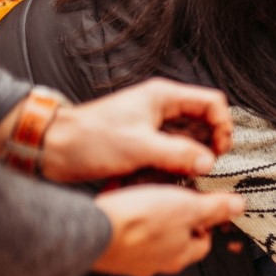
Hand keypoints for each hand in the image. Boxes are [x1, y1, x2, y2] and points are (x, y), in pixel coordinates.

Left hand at [42, 78, 233, 182]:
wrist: (52, 148)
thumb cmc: (88, 139)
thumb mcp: (140, 147)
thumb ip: (179, 153)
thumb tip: (209, 162)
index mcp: (164, 97)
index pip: (213, 103)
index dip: (222, 126)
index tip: (219, 150)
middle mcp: (162, 108)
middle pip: (204, 125)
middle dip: (204, 149)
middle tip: (200, 168)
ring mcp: (154, 125)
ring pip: (188, 142)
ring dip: (186, 161)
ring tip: (174, 176)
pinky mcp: (145, 142)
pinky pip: (171, 154)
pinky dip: (169, 168)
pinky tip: (157, 178)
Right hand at [92, 185, 244, 275]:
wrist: (88, 231)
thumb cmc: (140, 220)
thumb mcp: (187, 207)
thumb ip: (214, 209)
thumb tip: (240, 207)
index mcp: (180, 257)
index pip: (203, 244)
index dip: (205, 224)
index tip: (200, 207)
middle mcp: (156, 266)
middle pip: (177, 244)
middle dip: (177, 223)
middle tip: (173, 202)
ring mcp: (130, 264)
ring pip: (150, 243)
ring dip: (152, 224)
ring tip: (147, 202)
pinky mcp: (108, 255)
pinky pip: (125, 239)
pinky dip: (128, 225)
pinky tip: (123, 209)